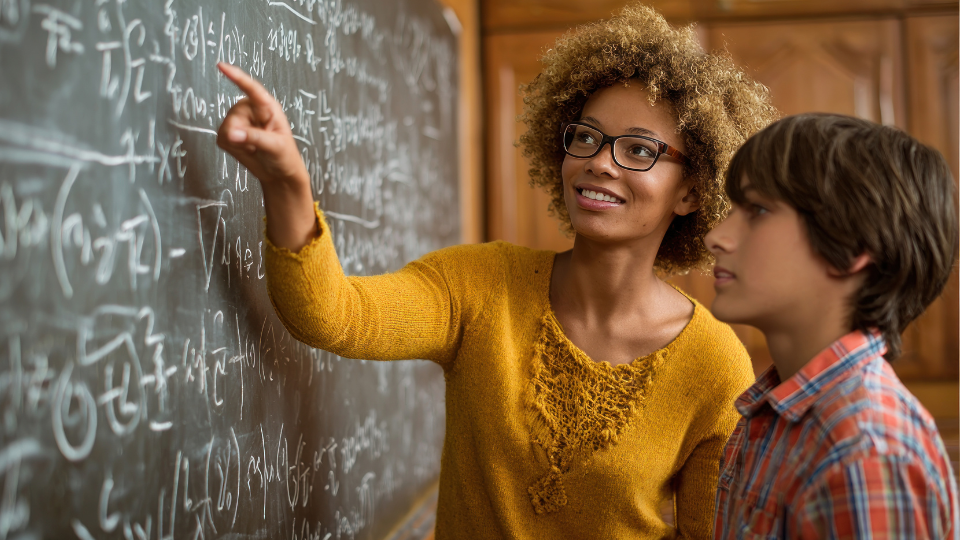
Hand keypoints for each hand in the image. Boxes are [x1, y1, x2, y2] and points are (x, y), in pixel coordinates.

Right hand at [216, 62, 307, 187]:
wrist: (279, 174)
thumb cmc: (284, 156)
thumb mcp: (276, 146)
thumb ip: (255, 138)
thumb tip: (232, 133)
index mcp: (267, 106)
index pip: (251, 89)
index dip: (236, 77)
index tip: (222, 66)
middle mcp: (250, 109)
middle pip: (233, 117)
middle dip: (242, 135)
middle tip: (258, 145)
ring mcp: (238, 120)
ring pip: (225, 129)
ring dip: (238, 143)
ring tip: (254, 147)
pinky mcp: (229, 132)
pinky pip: (221, 138)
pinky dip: (233, 148)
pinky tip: (247, 150)